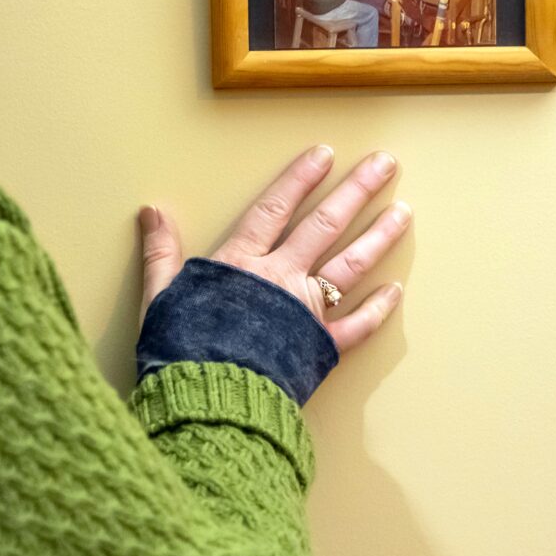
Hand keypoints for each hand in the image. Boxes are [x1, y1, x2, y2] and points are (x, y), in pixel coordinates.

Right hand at [139, 147, 410, 353]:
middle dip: (356, 191)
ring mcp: (307, 312)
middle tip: (385, 164)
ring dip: (378, 237)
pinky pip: (357, 326)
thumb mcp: (160, 296)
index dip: (299, 179)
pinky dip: (378, 309)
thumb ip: (160, 253)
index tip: (325, 154)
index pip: (274, 209)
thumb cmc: (179, 350)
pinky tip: (396, 290)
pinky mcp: (321, 348)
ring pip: (350, 267)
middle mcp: (281, 278)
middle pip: (324, 226)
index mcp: (242, 263)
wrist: (208, 401)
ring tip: (403, 211)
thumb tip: (152, 211)